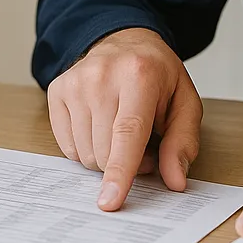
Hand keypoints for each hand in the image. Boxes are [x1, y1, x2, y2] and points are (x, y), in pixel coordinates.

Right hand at [46, 27, 201, 211]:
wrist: (125, 41)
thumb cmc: (158, 76)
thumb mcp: (185, 103)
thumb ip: (183, 142)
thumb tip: (175, 181)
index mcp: (139, 75)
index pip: (127, 133)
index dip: (119, 171)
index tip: (109, 201)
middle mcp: (102, 76)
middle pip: (104, 151)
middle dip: (125, 163)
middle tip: (143, 145)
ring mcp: (75, 82)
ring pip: (84, 153)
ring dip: (105, 156)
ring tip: (122, 132)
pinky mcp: (57, 89)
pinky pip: (67, 146)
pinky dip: (86, 148)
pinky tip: (100, 126)